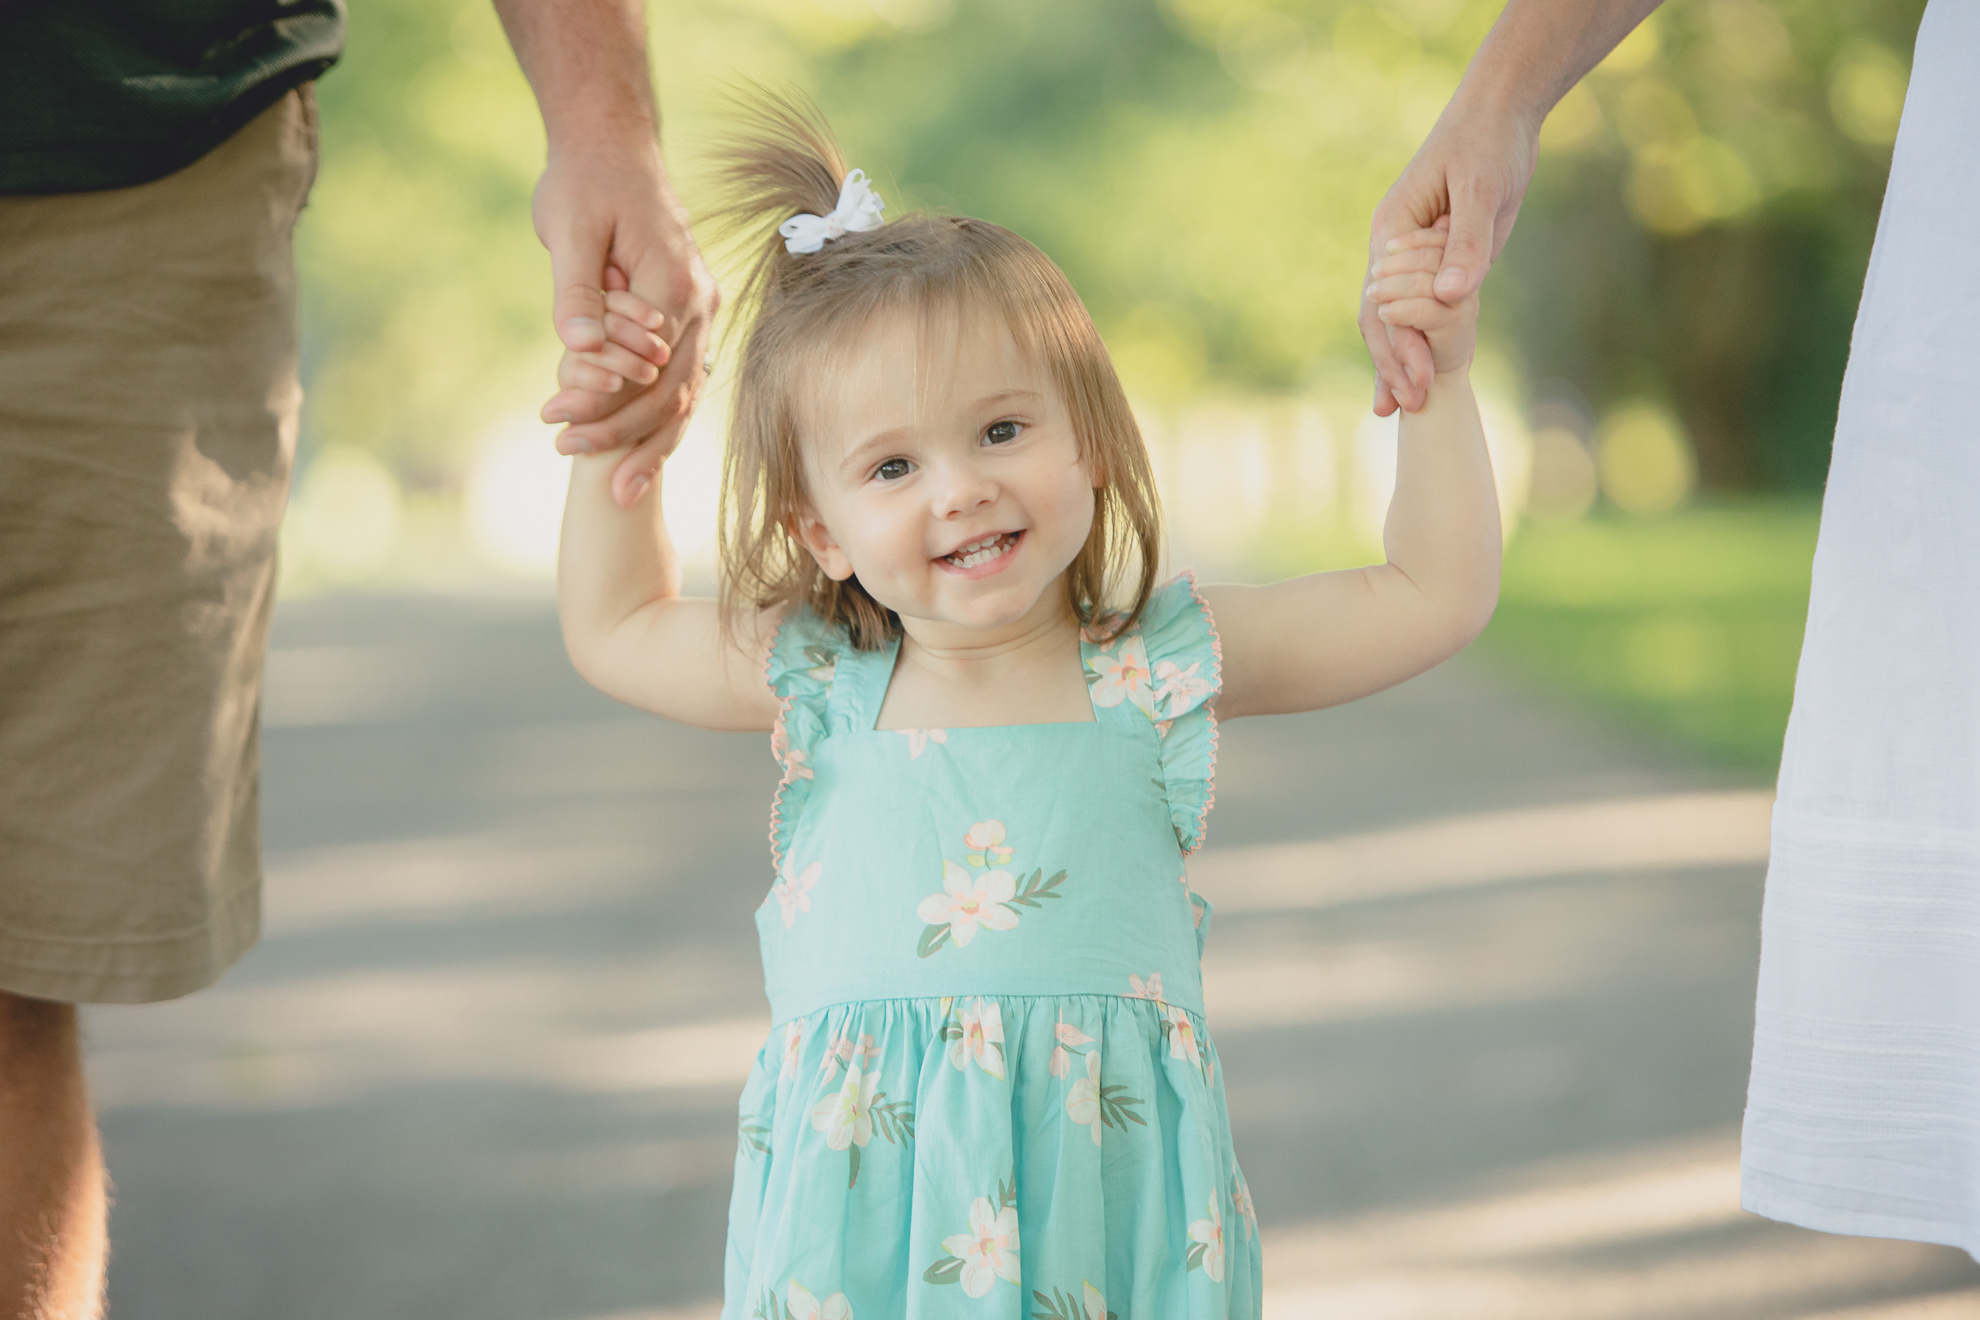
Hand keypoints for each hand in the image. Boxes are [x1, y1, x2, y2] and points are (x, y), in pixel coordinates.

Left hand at [533, 139, 720, 505]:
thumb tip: (577, 352)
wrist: (613, 146)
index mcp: (676, 285)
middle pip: (671, 392)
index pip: (645, 366)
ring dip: (650, 443)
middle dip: (625, 436)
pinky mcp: (687, 319)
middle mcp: (701, 306)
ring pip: (684, 396)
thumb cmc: (587, 181)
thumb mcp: (571, 230)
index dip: (601, 401)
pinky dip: (661, 421)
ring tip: (621, 491)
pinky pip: (682, 383)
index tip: (552, 421)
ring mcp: (701, 315)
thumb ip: (578, 293)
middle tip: (569, 457)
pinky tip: (639, 457)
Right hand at [1362, 99, 1537, 413]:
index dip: (1399, 346)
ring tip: (1404, 409)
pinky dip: (1421, 344)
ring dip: (1398, 363)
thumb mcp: (1481, 189)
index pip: (1385, 302)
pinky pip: (1423, 310)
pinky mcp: (1441, 261)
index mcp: (1391, 231)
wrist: (1501, 115)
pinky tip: (1424, 377)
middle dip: (1392, 365)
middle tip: (1407, 409)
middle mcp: (1394, 251)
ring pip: (1395, 320)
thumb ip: (1466, 243)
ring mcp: (1416, 259)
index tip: (1418, 381)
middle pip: (1381, 319)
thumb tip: (1452, 297)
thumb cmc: (1486, 142)